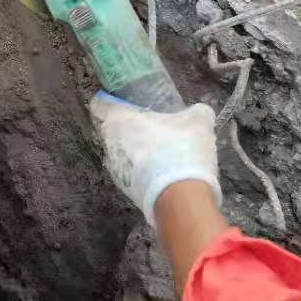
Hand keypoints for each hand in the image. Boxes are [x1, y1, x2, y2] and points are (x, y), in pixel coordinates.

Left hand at [90, 93, 220, 225]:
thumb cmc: (181, 150)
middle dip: (128, 128)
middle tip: (151, 128)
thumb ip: (198, 112)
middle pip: (111, 129)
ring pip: (119, 152)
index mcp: (120, 119)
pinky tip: (160, 174)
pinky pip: (128, 173)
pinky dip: (140, 171)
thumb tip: (200, 111)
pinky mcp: (123, 188)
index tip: (127, 104)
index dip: (112, 101)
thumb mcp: (199, 124)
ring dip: (134, 151)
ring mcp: (114, 167)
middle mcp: (110, 141)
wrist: (179, 199)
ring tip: (159, 153)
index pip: (100, 104)